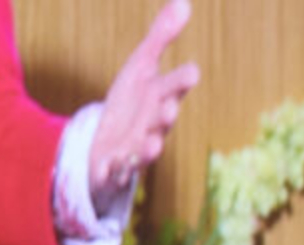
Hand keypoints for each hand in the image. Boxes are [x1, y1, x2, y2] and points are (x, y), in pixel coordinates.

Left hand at [89, 1, 199, 200]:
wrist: (114, 140)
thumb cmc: (133, 100)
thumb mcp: (142, 65)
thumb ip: (162, 36)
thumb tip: (184, 2)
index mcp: (160, 98)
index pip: (172, 87)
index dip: (180, 81)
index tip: (192, 71)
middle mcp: (154, 124)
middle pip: (162, 118)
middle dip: (166, 115)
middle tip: (170, 109)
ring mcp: (138, 145)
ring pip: (147, 147)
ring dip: (150, 147)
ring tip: (153, 145)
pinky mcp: (119, 164)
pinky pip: (119, 169)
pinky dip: (116, 169)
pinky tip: (111, 166)